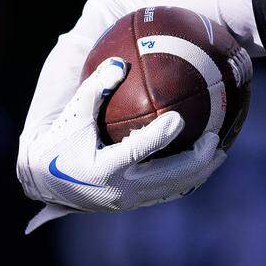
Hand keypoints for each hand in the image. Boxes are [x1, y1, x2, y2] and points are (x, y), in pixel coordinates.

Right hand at [17, 57, 226, 231]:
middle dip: (198, 159)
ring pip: (174, 188)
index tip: (179, 118)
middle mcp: (120, 189)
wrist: (45, 182)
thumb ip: (95, 88)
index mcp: (104, 168)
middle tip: (215, 137)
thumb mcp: (73, 113)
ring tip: (220, 151)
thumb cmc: (59, 141)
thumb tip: (119, 62)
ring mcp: (129, 200)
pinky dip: (187, 178)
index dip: (161, 136)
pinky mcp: (133, 202)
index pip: (138, 151)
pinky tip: (203, 162)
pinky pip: (168, 191)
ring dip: (200, 171)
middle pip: (170, 177)